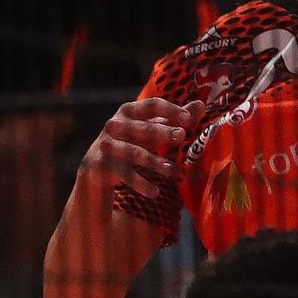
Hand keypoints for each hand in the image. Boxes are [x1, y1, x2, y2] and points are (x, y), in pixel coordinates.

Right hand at [84, 98, 201, 198]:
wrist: (96, 168)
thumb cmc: (132, 142)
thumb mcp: (152, 129)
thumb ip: (174, 119)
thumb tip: (201, 104)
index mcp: (129, 111)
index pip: (151, 105)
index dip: (169, 110)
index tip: (187, 119)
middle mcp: (114, 125)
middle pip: (141, 128)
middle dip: (162, 132)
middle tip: (181, 137)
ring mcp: (105, 145)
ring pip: (134, 153)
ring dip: (156, 163)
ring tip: (176, 172)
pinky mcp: (99, 165)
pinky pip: (123, 174)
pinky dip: (140, 183)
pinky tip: (155, 193)